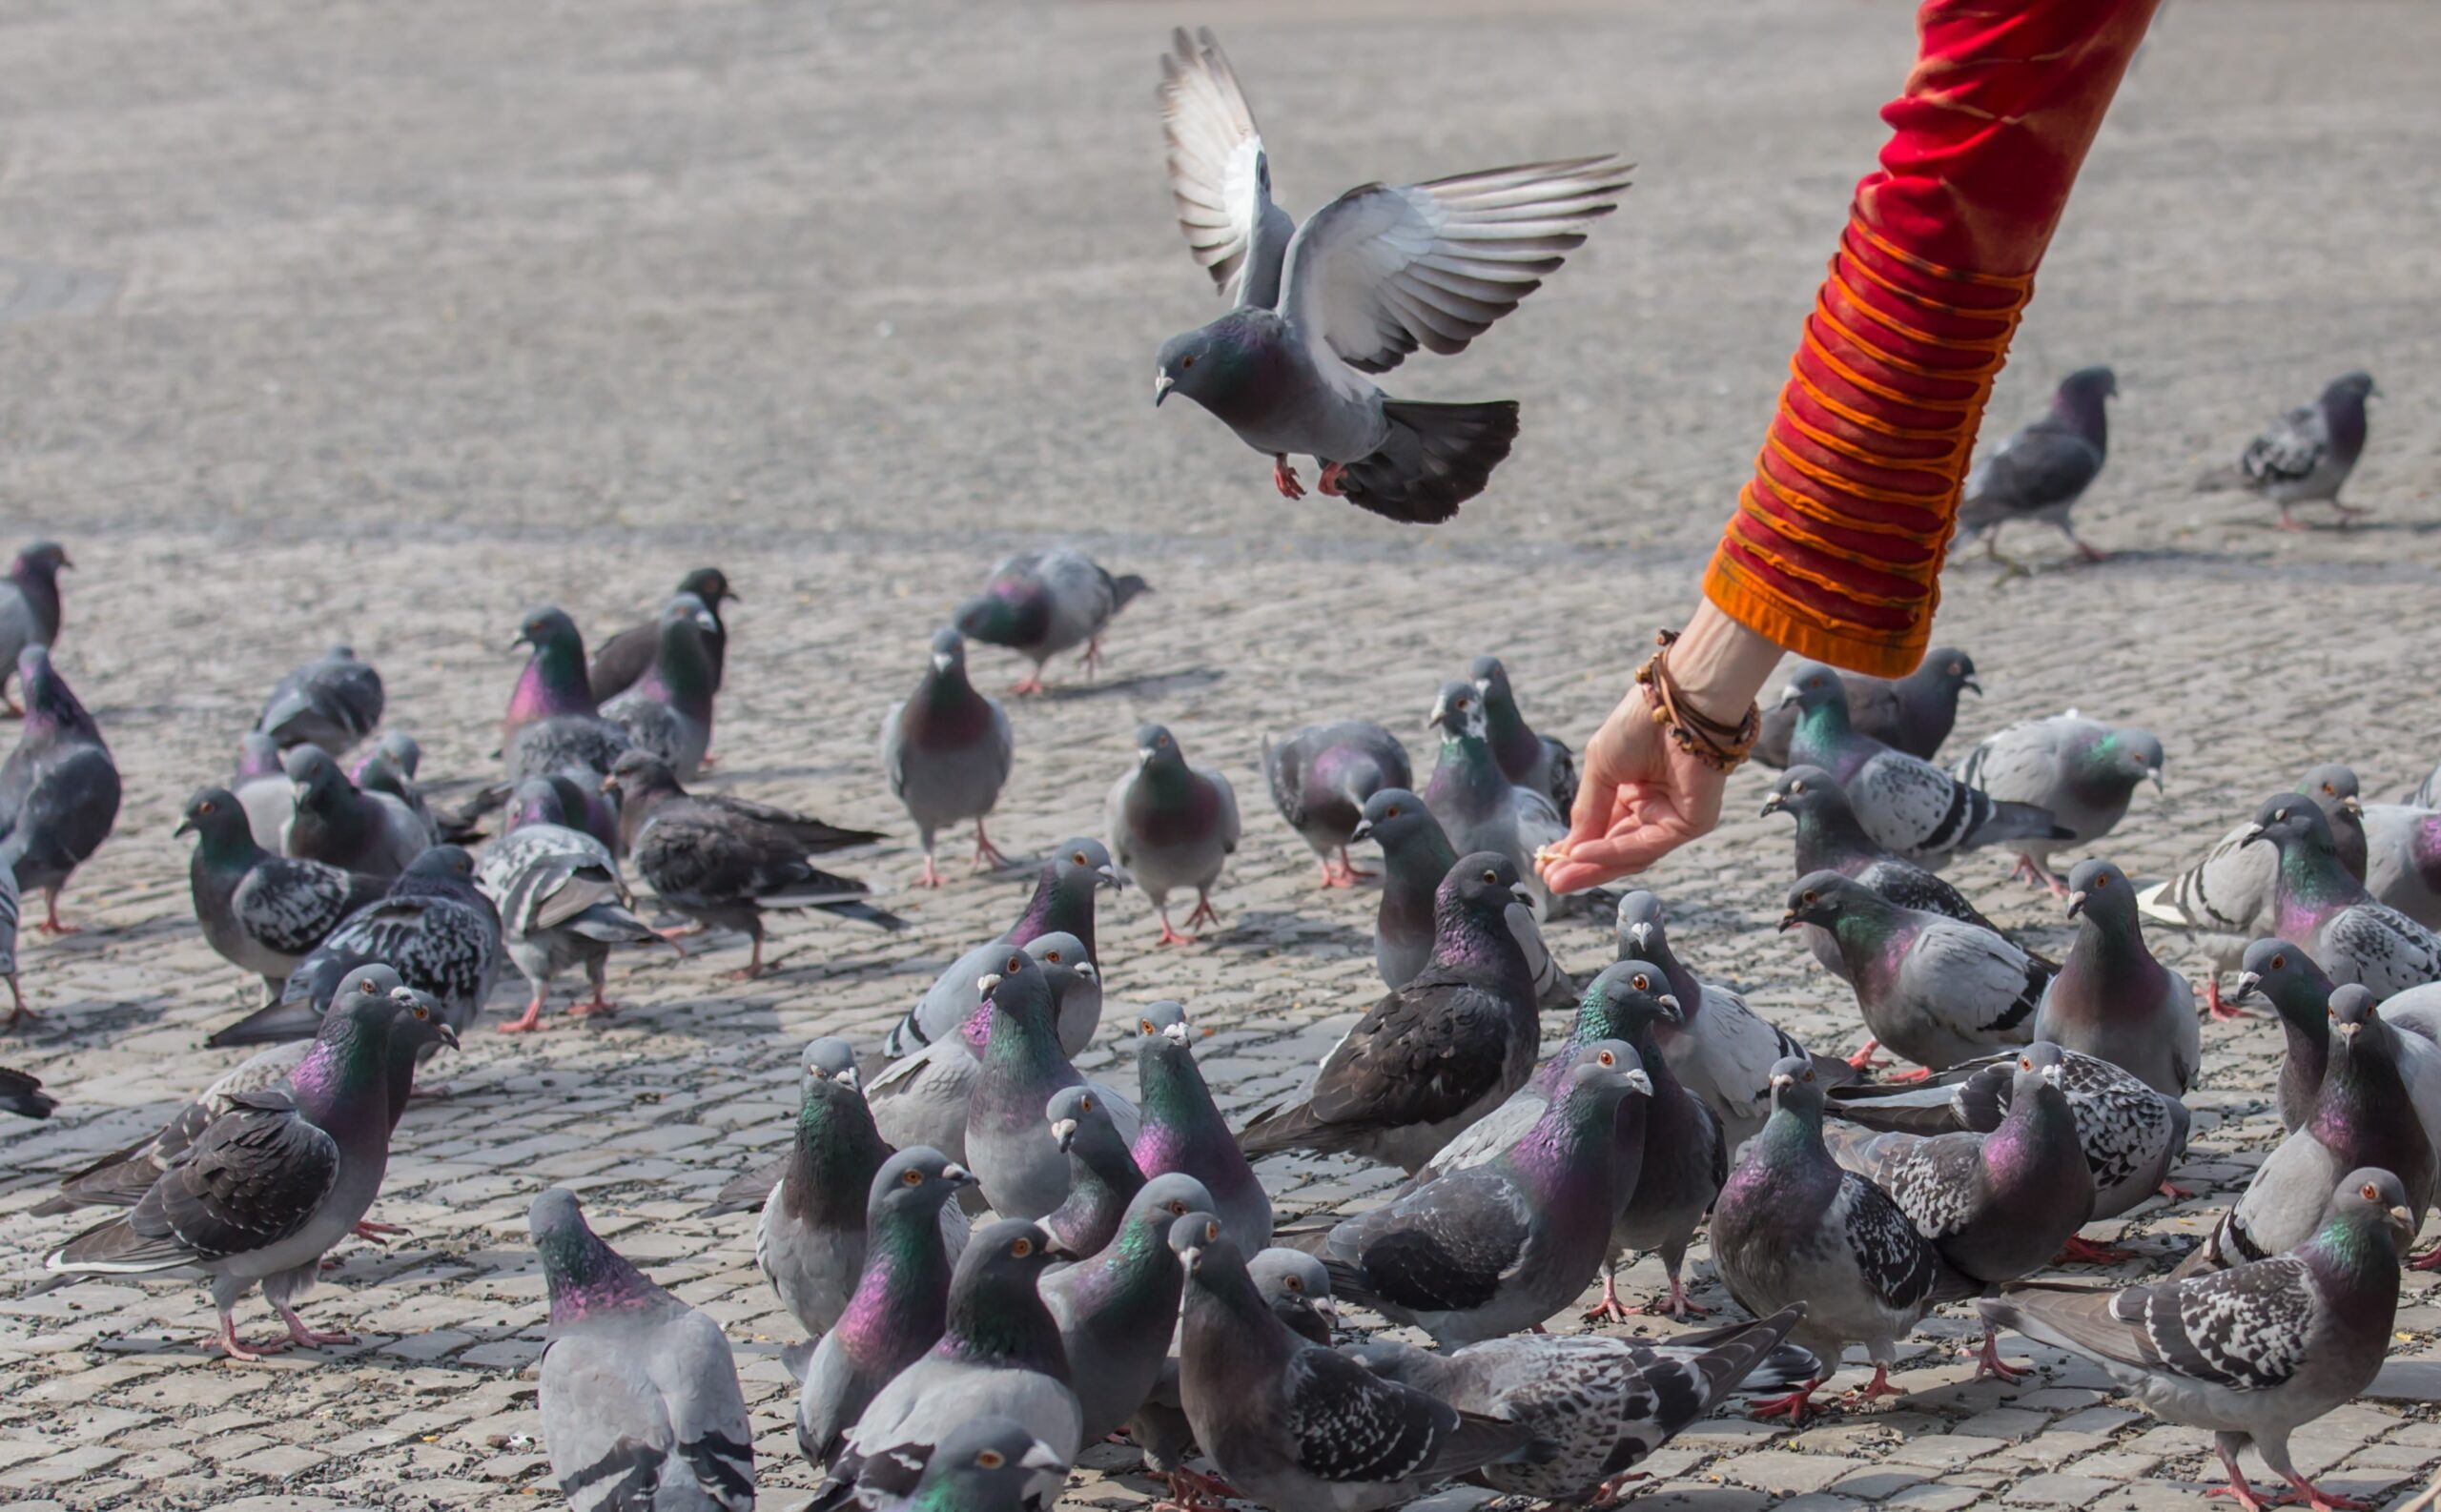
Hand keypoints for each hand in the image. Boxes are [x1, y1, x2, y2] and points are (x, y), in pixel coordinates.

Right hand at [1539, 601, 1781, 892]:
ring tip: (1559, 875)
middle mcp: (1655, 808)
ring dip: (1593, 865)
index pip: (1604, 830)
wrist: (1677, 701)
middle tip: (1550, 880)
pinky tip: (1584, 852)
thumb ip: (1588, 811)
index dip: (1576, 848)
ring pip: (1630, 854)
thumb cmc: (1639, 723)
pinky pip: (1647, 844)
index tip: (1546, 864)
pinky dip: (1613, 851)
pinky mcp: (1692, 822)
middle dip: (1582, 865)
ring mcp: (1674, 817)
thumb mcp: (1600, 769)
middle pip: (1616, 849)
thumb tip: (1569, 849)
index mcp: (1634, 791)